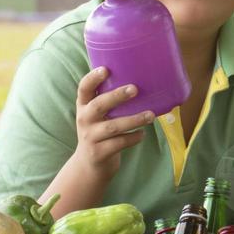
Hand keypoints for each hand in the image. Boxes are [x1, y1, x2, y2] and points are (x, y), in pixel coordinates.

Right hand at [72, 66, 155, 180]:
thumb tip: (139, 80)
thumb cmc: (100, 132)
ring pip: (112, 127)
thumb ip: (108, 101)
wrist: (89, 165)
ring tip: (150, 115)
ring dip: (134, 120)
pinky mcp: (98, 153)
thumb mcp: (97, 116)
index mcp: (84, 106)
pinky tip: (142, 134)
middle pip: (98, 105)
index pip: (83, 89)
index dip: (92, 78)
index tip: (105, 69)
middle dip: (116, 96)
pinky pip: (119, 144)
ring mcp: (90, 137)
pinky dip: (133, 138)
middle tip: (135, 89)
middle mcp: (84, 120)